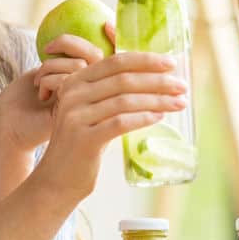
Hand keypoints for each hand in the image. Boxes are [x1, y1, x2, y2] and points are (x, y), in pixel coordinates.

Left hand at [0, 23, 116, 154]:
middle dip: (69, 44)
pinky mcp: (75, 114)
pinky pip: (67, 81)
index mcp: (91, 83)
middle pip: (98, 55)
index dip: (116, 38)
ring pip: (80, 65)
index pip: (113, 55)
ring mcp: (88, 105)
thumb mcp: (47, 73)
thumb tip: (92, 31)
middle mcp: (95, 94)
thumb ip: (67, 59)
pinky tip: (42, 94)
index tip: (107, 26)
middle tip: (47, 48)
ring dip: (52, 65)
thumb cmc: (26, 98)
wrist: (13, 128)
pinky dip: (49, 79)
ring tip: (39, 81)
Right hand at [31, 50, 187, 203]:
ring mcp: (76, 116)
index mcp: (75, 81)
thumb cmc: (82, 144)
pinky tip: (160, 117)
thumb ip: (109, 93)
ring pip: (125, 100)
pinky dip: (144, 118)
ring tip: (179, 103)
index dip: (145, 60)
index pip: (115, 62)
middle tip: (182, 86)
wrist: (57, 179)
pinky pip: (121, 122)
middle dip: (157, 80)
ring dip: (157, 100)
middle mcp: (72, 94)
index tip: (171, 63)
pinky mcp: (84, 139)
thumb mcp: (90, 112)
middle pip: (123, 79)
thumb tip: (153, 78)